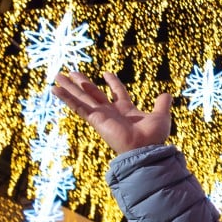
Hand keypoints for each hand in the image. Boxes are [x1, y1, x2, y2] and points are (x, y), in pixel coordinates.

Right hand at [52, 71, 172, 154]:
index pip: (117, 93)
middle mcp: (111, 112)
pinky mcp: (94, 119)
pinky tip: (54, 89)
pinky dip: (66, 97)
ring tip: (57, 76)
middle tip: (71, 72)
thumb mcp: (161, 115)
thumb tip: (167, 94)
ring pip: (81, 98)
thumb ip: (162, 104)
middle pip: (93, 94)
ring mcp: (101, 115)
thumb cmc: (153, 137)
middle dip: (83, 83)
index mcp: (126, 110)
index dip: (112, 82)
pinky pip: (77, 106)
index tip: (106, 72)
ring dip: (69, 87)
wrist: (145, 148)